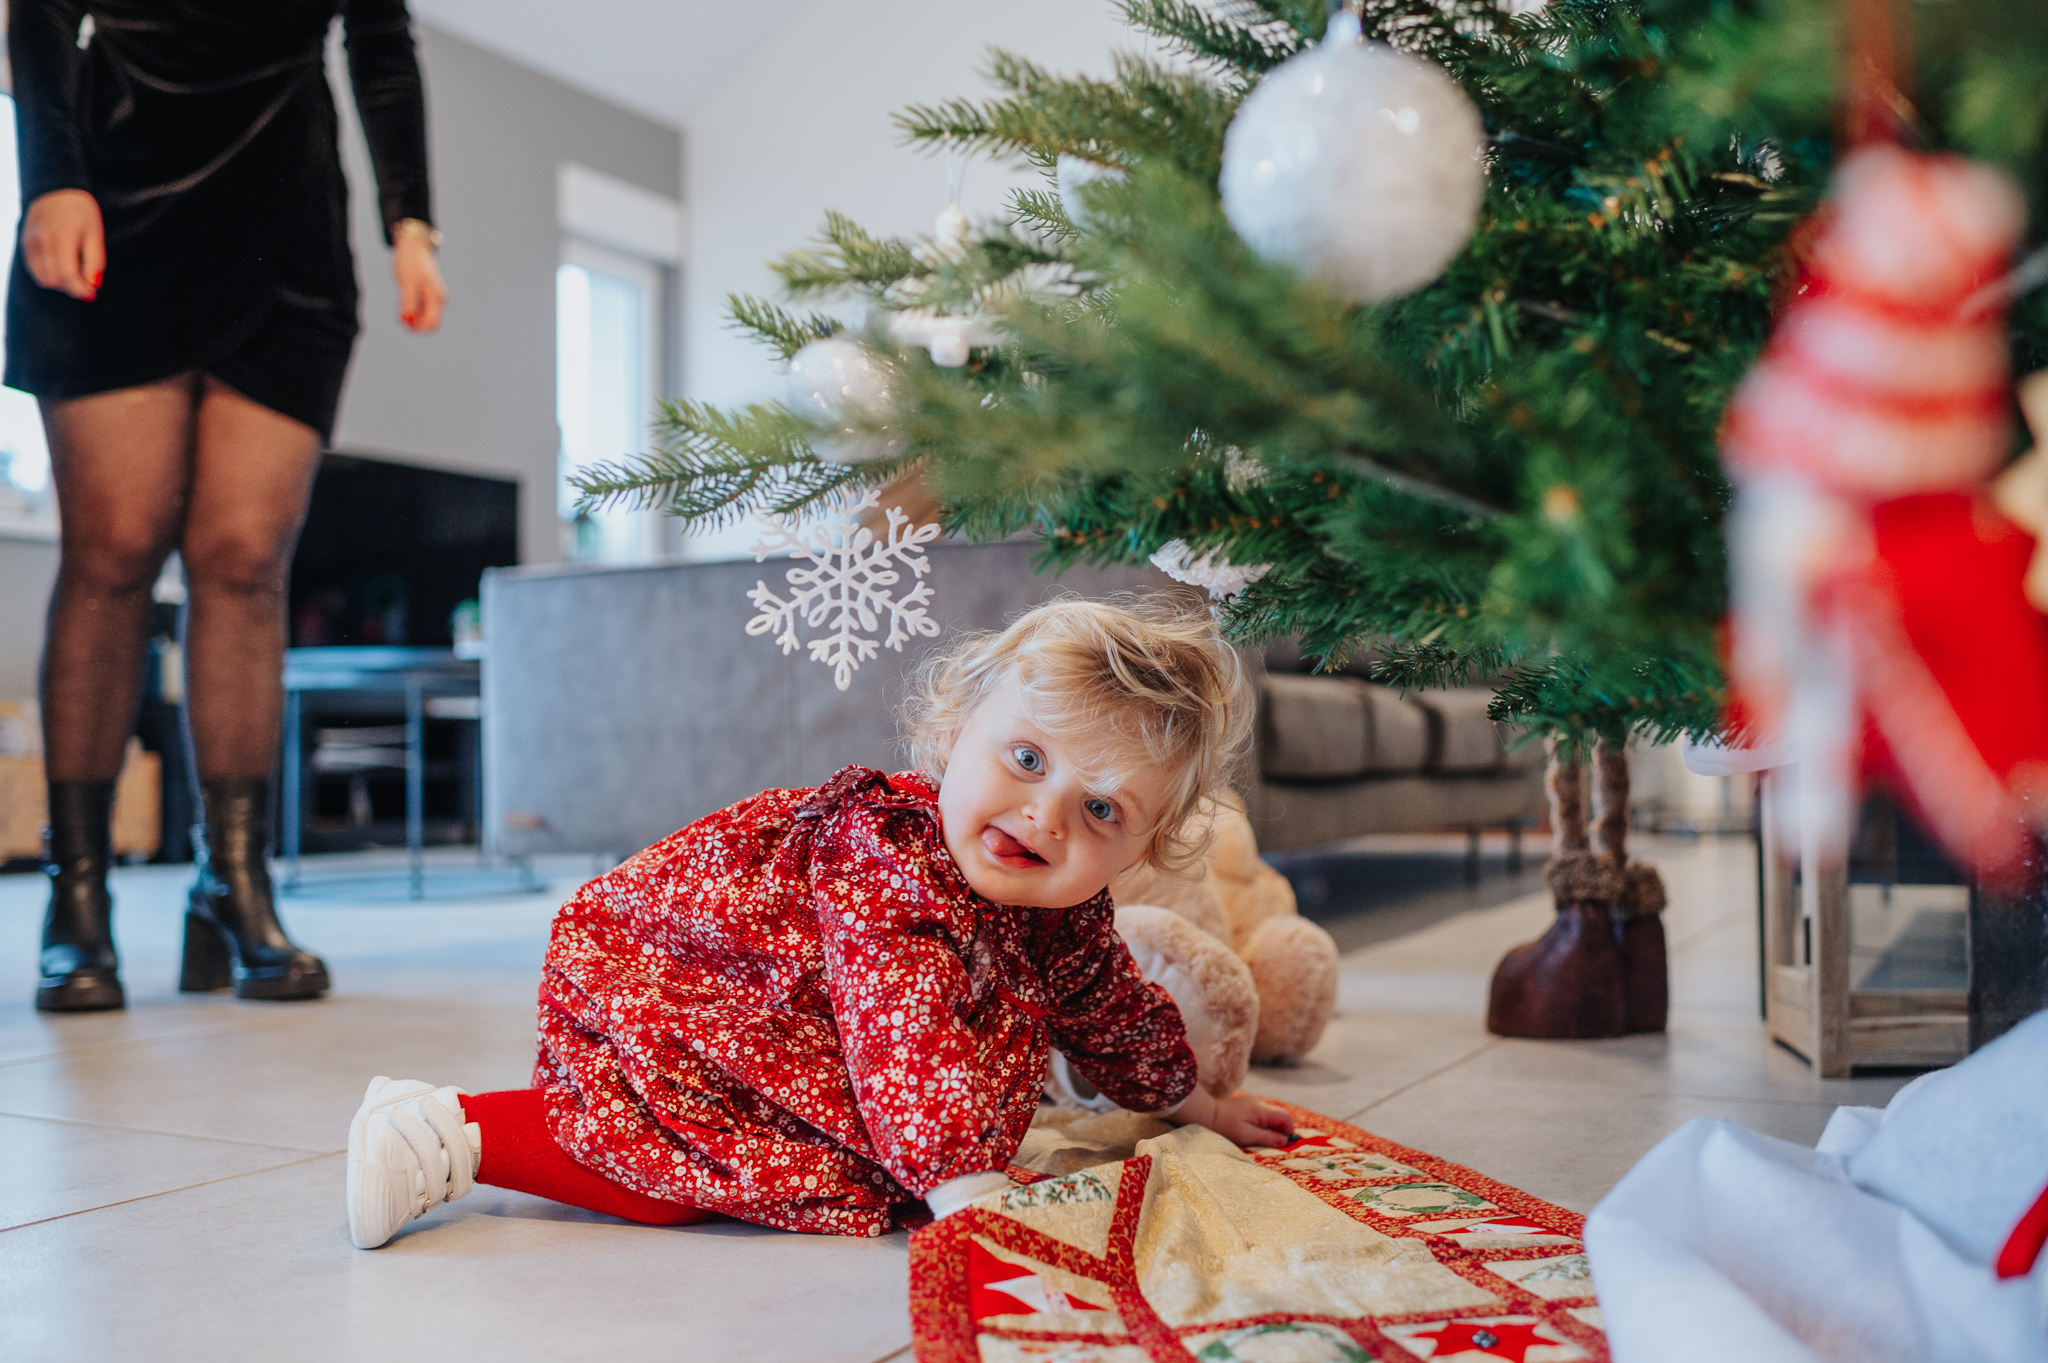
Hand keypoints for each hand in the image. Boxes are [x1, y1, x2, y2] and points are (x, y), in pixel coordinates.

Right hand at [22, 189, 103, 299]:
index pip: (67, 275)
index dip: (80, 290)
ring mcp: (30, 242)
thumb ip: (95, 261)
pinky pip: (34, 270)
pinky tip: (60, 267)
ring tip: (73, 274)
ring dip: (60, 284)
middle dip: (72, 288)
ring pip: (42, 278)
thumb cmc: (81, 212)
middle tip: (85, 283)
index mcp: (63, 236)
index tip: (92, 293)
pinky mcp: (24, 243)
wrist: (56, 191)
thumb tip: (93, 285)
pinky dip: (48, 275)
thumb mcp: (95, 233)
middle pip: (54, 280)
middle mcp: (42, 240)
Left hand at [392, 233, 445, 331]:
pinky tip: (402, 302)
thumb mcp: (407, 282)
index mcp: (437, 298)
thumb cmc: (410, 262)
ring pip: (424, 319)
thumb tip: (408, 320)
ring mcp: (433, 299)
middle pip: (429, 324)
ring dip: (411, 318)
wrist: (413, 246)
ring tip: (399, 306)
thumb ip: (408, 302)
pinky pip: (420, 311)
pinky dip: (411, 311)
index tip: (402, 320)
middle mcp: (438, 300)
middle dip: (414, 324)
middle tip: (398, 317)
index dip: (417, 327)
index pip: (432, 324)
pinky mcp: (426, 296)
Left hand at [1169, 1088, 1295, 1147]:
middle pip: (1278, 1115)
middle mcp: (1258, 1102)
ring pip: (1269, 1115)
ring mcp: (1251, 1101)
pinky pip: (1260, 1114)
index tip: (1285, 1143)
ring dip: (1270, 1127)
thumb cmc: (1224, 1128)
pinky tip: (1251, 1131)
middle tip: (1274, 1144)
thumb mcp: (1246, 1136)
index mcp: (1260, 1109)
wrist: (1204, 1115)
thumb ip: (1267, 1138)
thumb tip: (1286, 1141)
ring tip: (1260, 1138)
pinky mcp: (1245, 1104)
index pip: (1285, 1117)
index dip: (1289, 1130)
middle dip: (1280, 1130)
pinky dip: (1261, 1123)